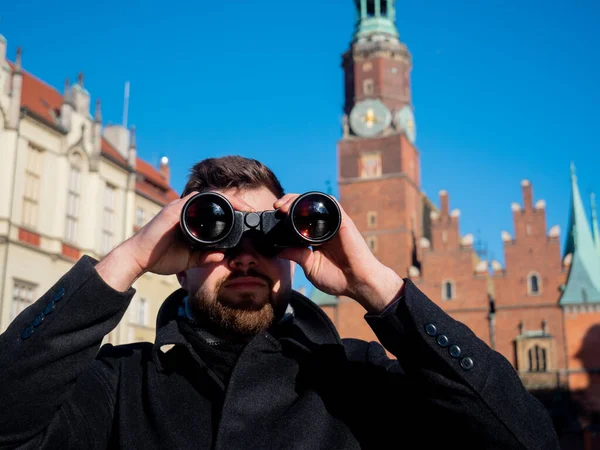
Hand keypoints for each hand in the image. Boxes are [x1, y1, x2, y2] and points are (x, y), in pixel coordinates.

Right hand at [96, 191, 255, 291]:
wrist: (139, 259)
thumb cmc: (161, 257)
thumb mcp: (190, 259)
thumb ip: (205, 256)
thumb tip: (222, 256)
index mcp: (190, 220)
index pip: (214, 209)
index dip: (231, 209)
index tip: (247, 216)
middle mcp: (185, 210)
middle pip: (213, 199)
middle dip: (234, 201)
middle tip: (250, 208)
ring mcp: (178, 208)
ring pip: (205, 197)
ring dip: (225, 199)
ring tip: (242, 205)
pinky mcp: (171, 211)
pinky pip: (192, 202)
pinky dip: (208, 203)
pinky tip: (223, 205)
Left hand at [275, 194, 403, 312]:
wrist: (358, 283)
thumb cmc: (338, 278)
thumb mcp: (310, 267)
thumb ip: (297, 256)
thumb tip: (279, 250)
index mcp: (316, 238)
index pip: (300, 220)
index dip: (287, 215)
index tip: (275, 215)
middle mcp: (324, 228)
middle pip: (306, 207)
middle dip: (290, 202)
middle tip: (278, 207)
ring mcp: (334, 224)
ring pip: (316, 203)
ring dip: (299, 199)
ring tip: (286, 205)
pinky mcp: (343, 222)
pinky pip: (331, 204)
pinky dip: (318, 201)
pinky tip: (305, 204)